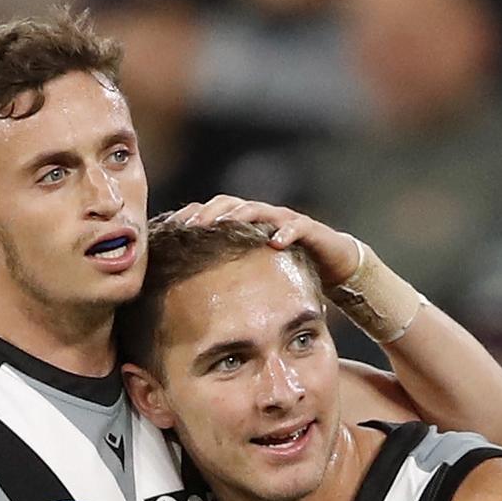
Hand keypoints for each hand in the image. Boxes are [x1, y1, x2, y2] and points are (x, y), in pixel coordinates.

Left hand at [169, 195, 362, 285]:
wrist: (332, 265)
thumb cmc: (286, 270)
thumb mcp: (250, 273)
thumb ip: (224, 275)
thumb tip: (187, 295)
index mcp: (243, 225)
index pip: (212, 212)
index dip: (191, 216)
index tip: (169, 228)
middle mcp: (261, 216)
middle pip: (230, 204)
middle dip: (209, 212)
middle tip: (191, 226)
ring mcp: (284, 219)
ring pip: (259, 209)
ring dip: (241, 214)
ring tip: (225, 223)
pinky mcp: (310, 229)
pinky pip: (298, 225)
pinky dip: (287, 231)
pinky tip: (276, 240)